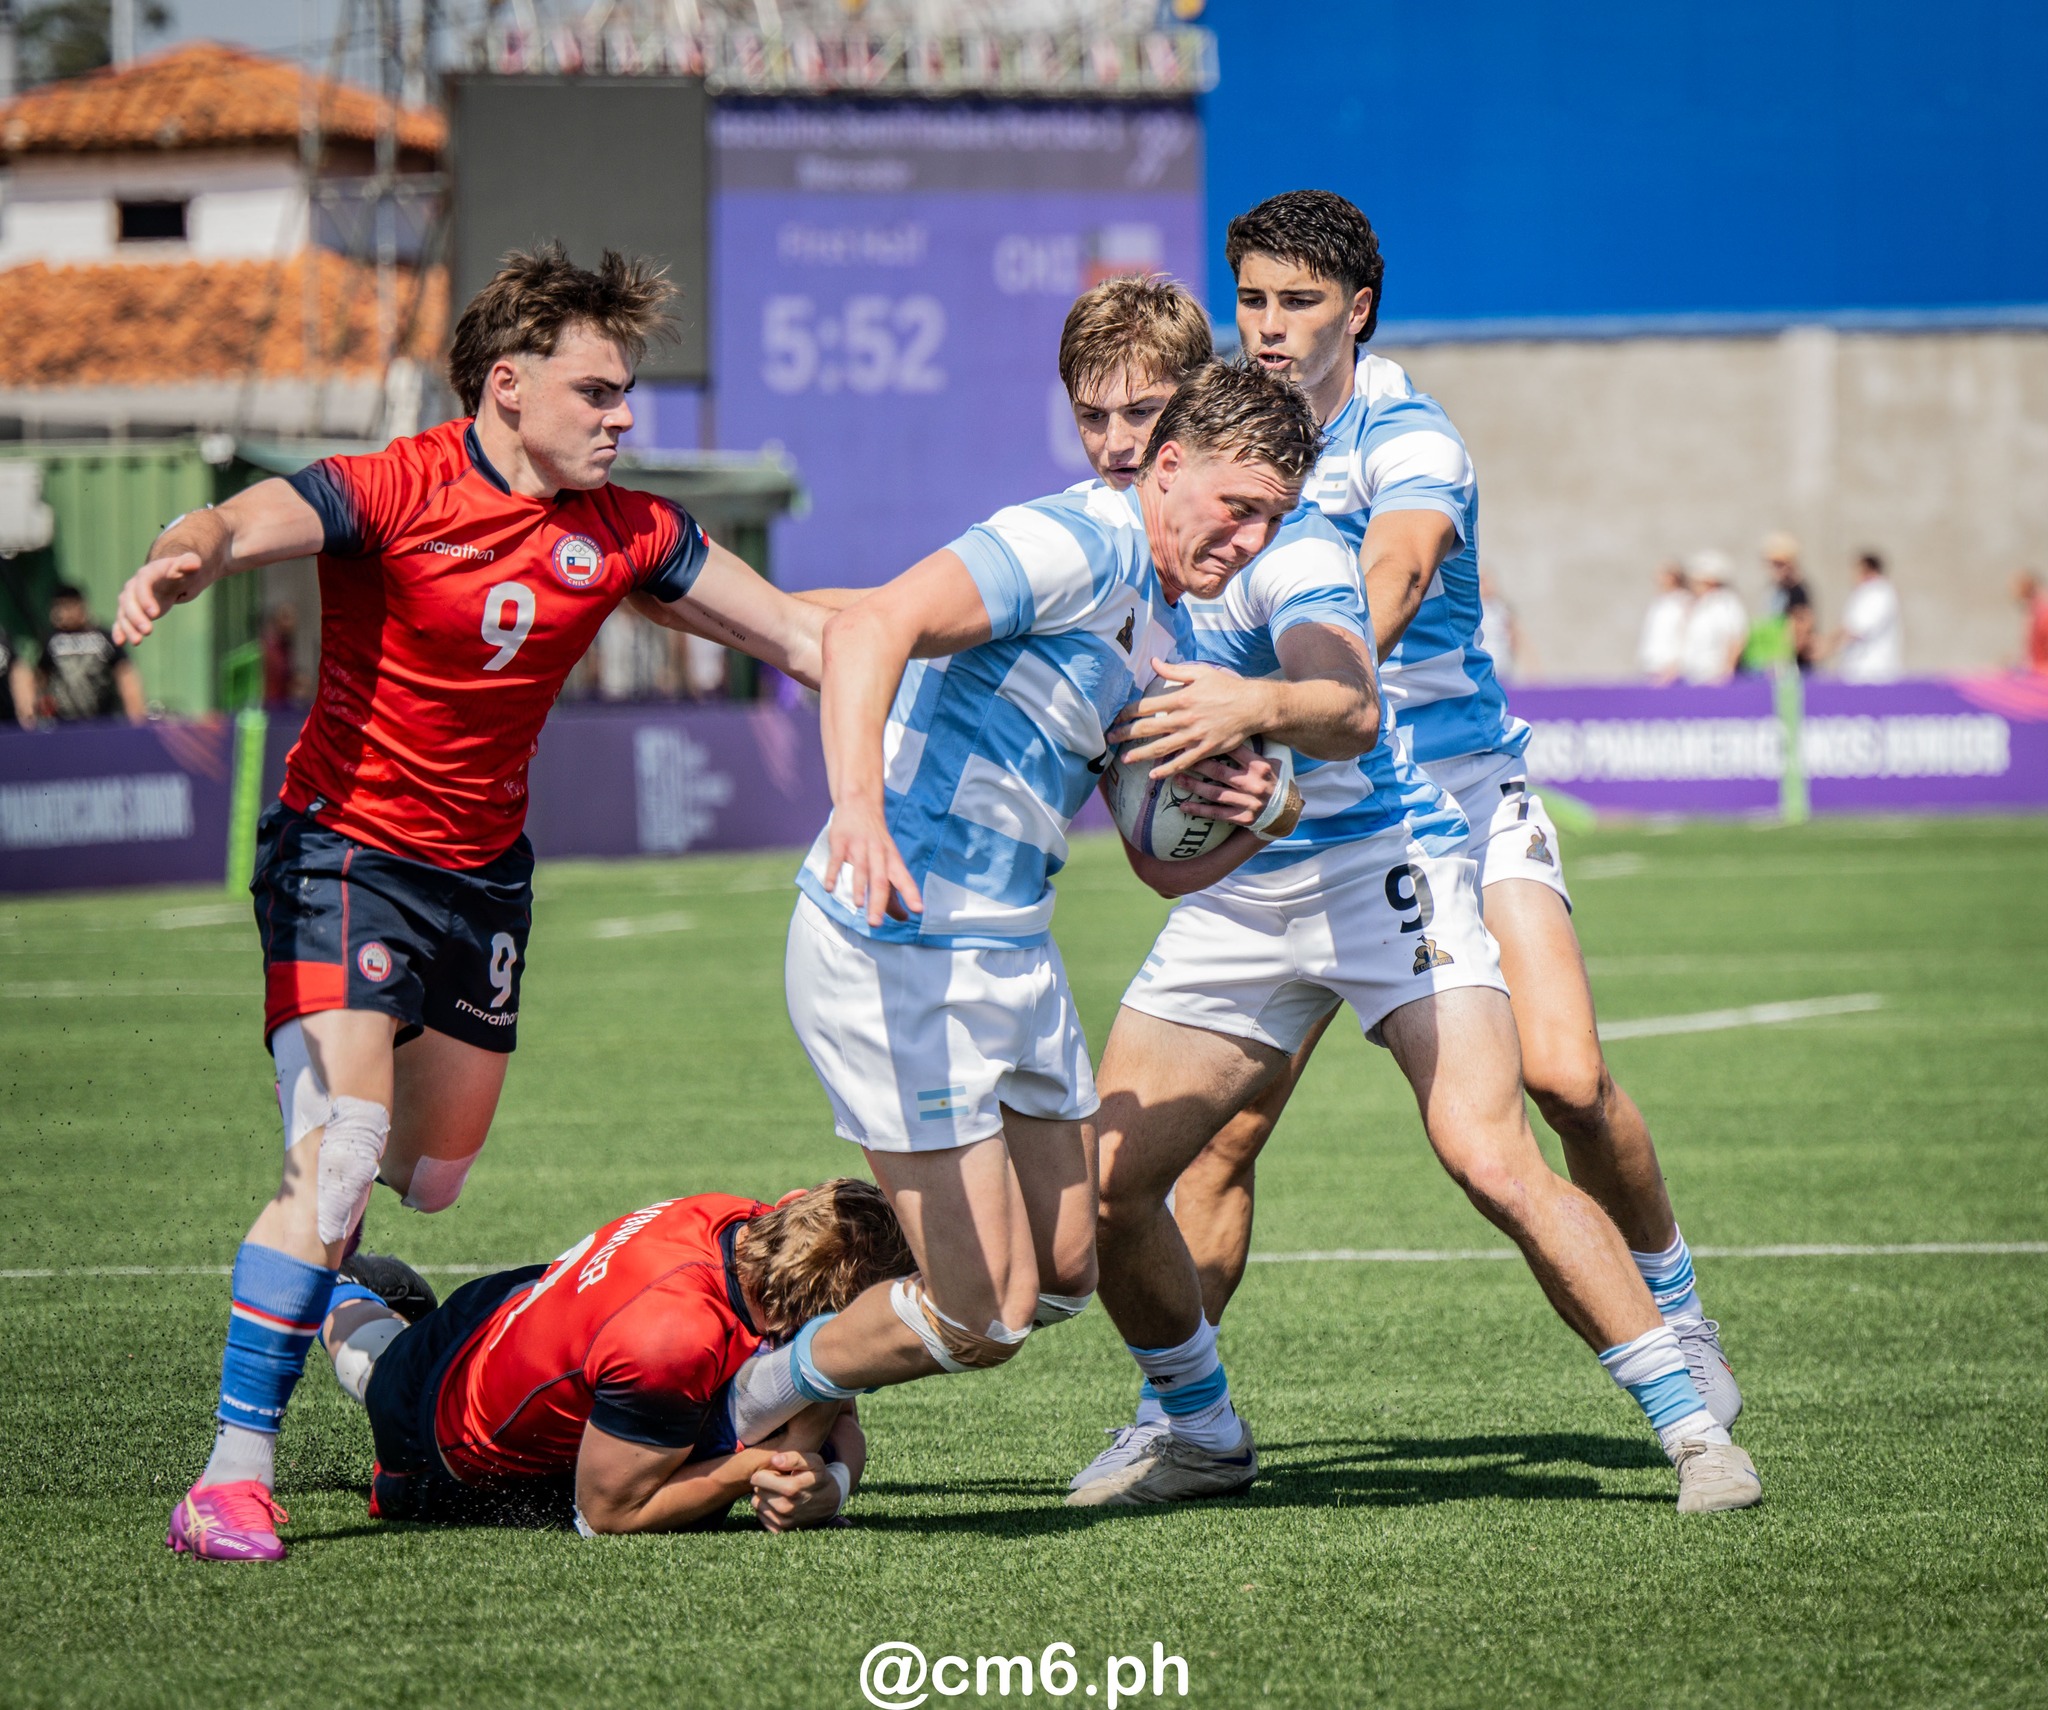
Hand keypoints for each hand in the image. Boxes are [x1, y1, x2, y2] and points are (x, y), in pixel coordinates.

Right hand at [112, 552, 209, 645]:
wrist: (174, 575)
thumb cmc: (184, 570)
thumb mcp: (190, 565)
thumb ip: (189, 564)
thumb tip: (192, 565)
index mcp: (148, 573)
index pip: (142, 585)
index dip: (145, 599)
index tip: (154, 614)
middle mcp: (134, 586)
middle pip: (129, 601)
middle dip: (136, 617)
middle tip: (148, 631)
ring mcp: (131, 598)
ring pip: (124, 613)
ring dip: (128, 627)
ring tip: (138, 641)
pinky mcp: (132, 610)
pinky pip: (122, 620)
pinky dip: (119, 631)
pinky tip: (120, 642)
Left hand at [749, 1451, 842, 1532]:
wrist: (830, 1501)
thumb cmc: (818, 1477)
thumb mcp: (813, 1462)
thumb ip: (794, 1457)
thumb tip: (774, 1460)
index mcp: (793, 1489)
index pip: (759, 1479)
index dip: (764, 1473)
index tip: (774, 1472)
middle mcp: (787, 1507)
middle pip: (757, 1491)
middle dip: (764, 1484)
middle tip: (778, 1482)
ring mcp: (784, 1521)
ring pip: (756, 1504)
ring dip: (763, 1496)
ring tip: (778, 1492)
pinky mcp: (781, 1531)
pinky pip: (761, 1517)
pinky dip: (766, 1509)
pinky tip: (777, 1503)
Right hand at [826, 796, 921, 927]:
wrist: (860, 804)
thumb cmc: (876, 841)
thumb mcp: (888, 862)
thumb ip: (893, 892)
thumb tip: (903, 918)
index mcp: (892, 860)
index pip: (904, 879)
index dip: (911, 894)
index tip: (918, 910)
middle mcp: (878, 853)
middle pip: (880, 880)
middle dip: (879, 902)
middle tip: (875, 923)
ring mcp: (859, 846)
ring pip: (861, 869)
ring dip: (859, 887)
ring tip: (858, 905)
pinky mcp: (841, 841)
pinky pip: (837, 859)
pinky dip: (832, 873)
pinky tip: (830, 888)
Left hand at [1111, 658, 1267, 778]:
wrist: (1252, 706)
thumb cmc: (1227, 687)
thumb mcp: (1201, 673)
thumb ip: (1175, 670)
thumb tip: (1153, 663)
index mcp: (1181, 698)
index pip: (1146, 706)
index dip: (1127, 713)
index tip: (1114, 718)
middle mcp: (1184, 718)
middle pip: (1148, 728)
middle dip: (1125, 734)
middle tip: (1109, 740)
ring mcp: (1195, 735)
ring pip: (1162, 747)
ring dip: (1141, 754)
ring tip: (1125, 759)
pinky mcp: (1205, 749)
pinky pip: (1182, 762)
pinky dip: (1167, 770)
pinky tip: (1154, 776)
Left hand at [1176, 743, 1278, 825]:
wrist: (1287, 811)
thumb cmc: (1274, 781)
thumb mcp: (1272, 761)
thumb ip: (1253, 748)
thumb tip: (1233, 726)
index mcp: (1261, 767)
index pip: (1234, 751)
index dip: (1212, 744)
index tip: (1194, 738)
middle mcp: (1254, 784)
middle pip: (1219, 772)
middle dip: (1197, 764)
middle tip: (1178, 757)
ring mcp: (1248, 803)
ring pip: (1215, 793)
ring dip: (1193, 786)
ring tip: (1177, 779)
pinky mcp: (1243, 818)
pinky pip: (1217, 814)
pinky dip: (1199, 810)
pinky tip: (1183, 806)